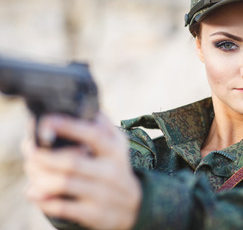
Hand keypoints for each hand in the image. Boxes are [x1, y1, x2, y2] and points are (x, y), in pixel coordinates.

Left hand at [22, 113, 140, 229]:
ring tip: (32, 168)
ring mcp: (102, 194)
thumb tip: (78, 106)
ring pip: (63, 183)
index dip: (68, 126)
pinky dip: (43, 199)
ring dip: (39, 176)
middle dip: (43, 156)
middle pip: (70, 162)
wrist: (134, 205)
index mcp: (115, 150)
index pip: (93, 135)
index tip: (45, 121)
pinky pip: (62, 207)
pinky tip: (34, 191)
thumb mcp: (117, 145)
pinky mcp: (94, 214)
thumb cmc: (116, 168)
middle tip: (30, 150)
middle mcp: (110, 171)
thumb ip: (101, 124)